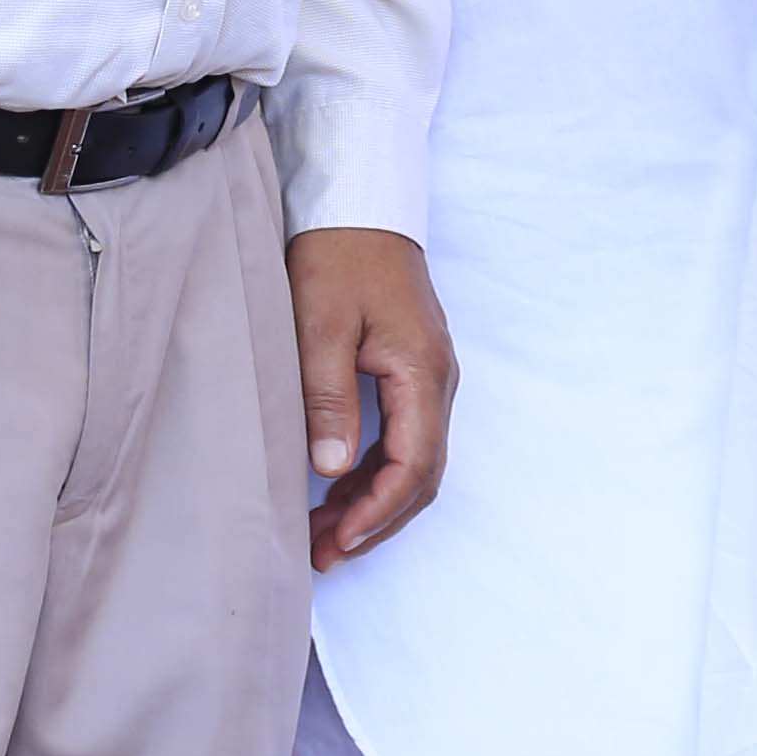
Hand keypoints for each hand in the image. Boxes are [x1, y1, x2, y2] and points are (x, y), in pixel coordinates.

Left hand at [285, 227, 455, 570]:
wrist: (357, 202)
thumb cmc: (337, 256)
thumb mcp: (320, 326)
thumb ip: (327, 397)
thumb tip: (331, 469)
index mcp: (422, 372)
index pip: (414, 465)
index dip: (377, 512)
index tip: (338, 540)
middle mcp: (437, 380)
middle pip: (421, 474)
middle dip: (376, 520)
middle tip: (323, 554)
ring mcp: (427, 375)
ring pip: (413, 459)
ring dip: (373, 500)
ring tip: (323, 533)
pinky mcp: (411, 368)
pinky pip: (403, 436)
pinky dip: (373, 471)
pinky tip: (336, 487)